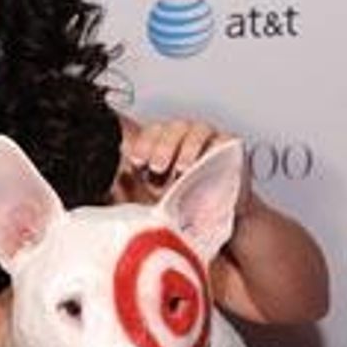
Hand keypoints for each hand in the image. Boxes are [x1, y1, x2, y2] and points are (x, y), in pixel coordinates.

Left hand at [118, 116, 250, 211]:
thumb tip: (116, 179)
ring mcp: (209, 139)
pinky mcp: (230, 147)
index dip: (144, 144)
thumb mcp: (150, 198)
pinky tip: (206, 163)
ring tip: (182, 168)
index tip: (137, 162)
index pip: (152, 132)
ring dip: (188, 147)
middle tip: (157, 167)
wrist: (213, 218)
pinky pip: (224, 139)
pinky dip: (214, 149)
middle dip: (163, 146)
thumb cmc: (179, 203)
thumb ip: (132, 187)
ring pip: (198, 130)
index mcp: (164, 143)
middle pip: (173, 128)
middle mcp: (185, 137)